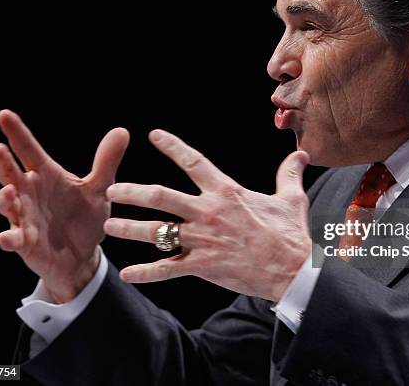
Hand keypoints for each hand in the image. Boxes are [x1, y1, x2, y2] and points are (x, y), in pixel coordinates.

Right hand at [0, 110, 128, 302]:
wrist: (83, 256)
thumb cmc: (84, 218)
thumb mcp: (99, 189)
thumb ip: (106, 162)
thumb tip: (122, 131)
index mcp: (47, 176)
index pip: (29, 150)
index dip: (17, 133)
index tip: (4, 114)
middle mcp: (30, 193)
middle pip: (9, 174)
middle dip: (1, 163)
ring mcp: (24, 218)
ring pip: (5, 204)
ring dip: (3, 198)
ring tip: (10, 192)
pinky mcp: (24, 243)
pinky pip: (12, 239)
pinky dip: (8, 237)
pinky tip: (7, 236)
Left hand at [104, 129, 311, 301]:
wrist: (293, 271)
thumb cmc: (290, 234)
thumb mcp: (291, 200)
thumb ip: (289, 174)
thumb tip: (299, 155)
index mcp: (227, 192)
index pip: (194, 162)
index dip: (173, 147)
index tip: (154, 136)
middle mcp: (209, 212)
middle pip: (161, 196)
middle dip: (132, 192)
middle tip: (111, 190)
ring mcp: (203, 240)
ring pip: (157, 232)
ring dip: (130, 228)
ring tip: (109, 226)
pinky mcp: (203, 266)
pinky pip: (167, 270)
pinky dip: (146, 273)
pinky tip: (127, 274)